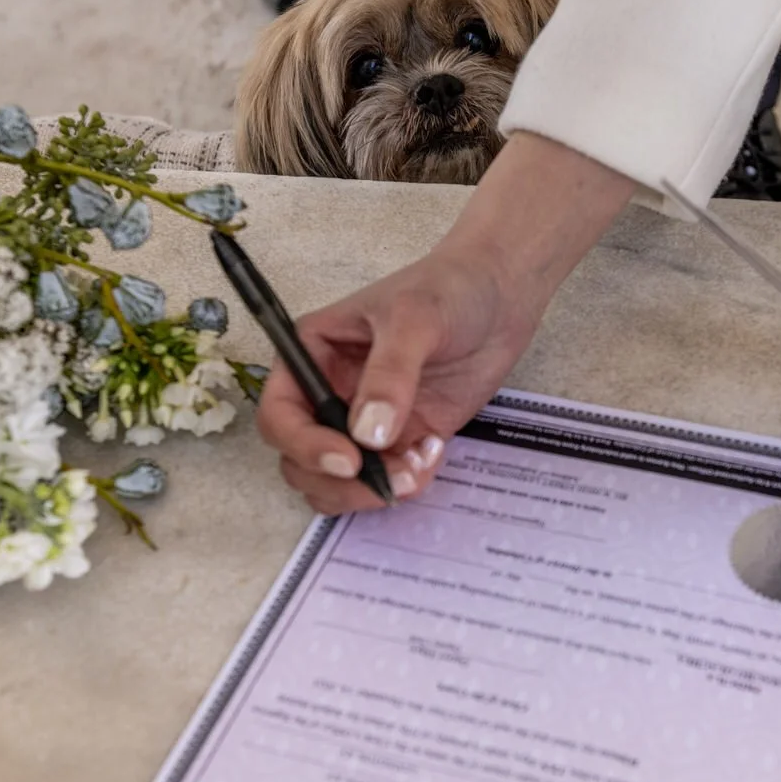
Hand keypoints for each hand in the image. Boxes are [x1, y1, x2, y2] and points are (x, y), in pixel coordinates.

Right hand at [255, 132, 636, 512]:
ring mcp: (364, 422)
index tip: (348, 460)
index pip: (279, 415)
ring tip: (418, 468)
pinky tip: (435, 451)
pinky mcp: (401, 440)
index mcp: (311, 356)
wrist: (501, 296)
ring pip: (337, 483)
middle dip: (339, 482)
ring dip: (371, 492)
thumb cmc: (447, 289)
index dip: (303, 445)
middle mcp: (328, 394)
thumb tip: (366, 436)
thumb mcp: (414, 319)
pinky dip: (406, 482)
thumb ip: (389, 375)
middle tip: (388, 480)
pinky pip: (386, 480)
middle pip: (301, 462)